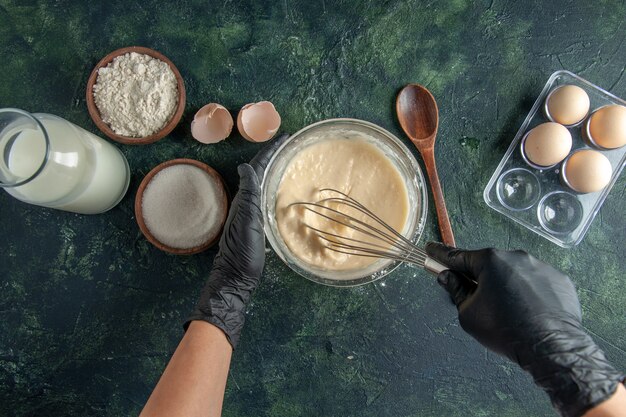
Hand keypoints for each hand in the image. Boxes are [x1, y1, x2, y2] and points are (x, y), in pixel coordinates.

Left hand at [185, 134, 288, 348]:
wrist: (235, 279)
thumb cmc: (242, 252)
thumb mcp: (247, 221)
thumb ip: (248, 194)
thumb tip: (244, 165)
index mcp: (245, 199)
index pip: (258, 167)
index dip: (271, 150)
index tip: (286, 136)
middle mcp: (246, 203)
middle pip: (261, 172)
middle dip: (274, 155)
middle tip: (291, 144)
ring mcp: (250, 214)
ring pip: (263, 185)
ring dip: (275, 170)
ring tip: (289, 161)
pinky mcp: (256, 225)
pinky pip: (267, 199)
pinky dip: (275, 189)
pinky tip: (282, 192)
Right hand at [426, 242, 623, 416]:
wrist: (550, 347)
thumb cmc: (504, 330)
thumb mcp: (468, 313)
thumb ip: (456, 290)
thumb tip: (448, 277)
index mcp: (491, 260)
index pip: (458, 256)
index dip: (441, 254)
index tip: (431, 249)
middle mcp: (516, 256)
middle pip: (489, 265)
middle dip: (480, 278)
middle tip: (477, 298)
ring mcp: (541, 266)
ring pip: (514, 273)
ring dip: (506, 285)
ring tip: (509, 312)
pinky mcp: (559, 280)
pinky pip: (536, 282)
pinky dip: (529, 292)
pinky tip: (528, 311)